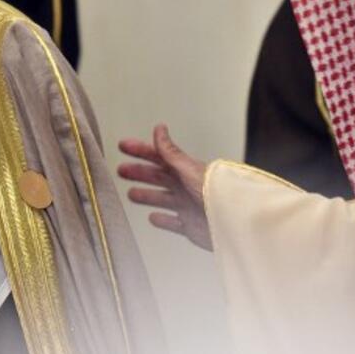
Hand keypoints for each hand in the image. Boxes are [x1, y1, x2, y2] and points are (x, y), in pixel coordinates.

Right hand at [117, 124, 211, 250]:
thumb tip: (159, 129)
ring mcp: (187, 207)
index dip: (141, 151)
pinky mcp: (190, 226)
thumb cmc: (215, 193)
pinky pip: (172, 223)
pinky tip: (153, 218)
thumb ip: (170, 152)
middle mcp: (185, 187)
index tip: (123, 146)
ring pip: (162, 199)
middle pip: (157, 177)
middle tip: (121, 170)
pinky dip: (162, 220)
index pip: (159, 157)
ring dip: (146, 195)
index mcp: (185, 171)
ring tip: (131, 194)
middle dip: (139, 173)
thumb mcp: (189, 169)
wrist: (233, 223)